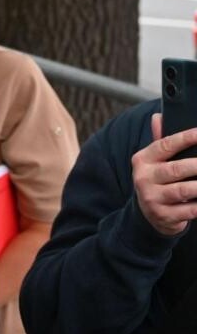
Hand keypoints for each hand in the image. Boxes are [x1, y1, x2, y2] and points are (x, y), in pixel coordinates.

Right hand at [132, 114, 196, 235]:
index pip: (165, 145)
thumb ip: (160, 141)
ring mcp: (152, 198)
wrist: (148, 215)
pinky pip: (190, 209)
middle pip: (177, 168)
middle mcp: (143, 178)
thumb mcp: (154, 162)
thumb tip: (158, 117)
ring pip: (185, 190)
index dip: (186, 138)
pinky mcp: (164, 216)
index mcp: (142, 160)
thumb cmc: (157, 181)